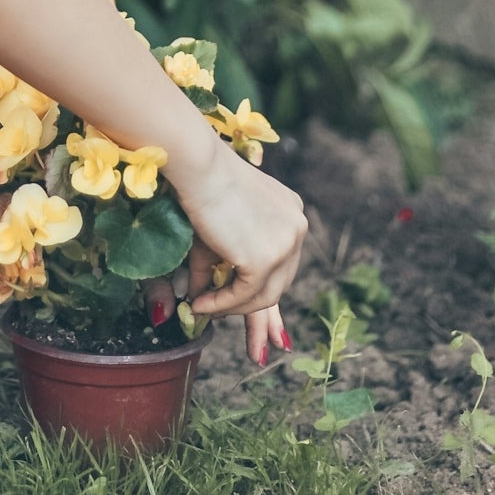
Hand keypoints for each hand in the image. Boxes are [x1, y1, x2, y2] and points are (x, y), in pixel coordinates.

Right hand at [145, 140, 306, 361]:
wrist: (197, 166)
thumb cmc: (197, 187)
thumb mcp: (212, 233)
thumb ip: (214, 269)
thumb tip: (200, 302)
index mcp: (289, 213)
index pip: (282, 262)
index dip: (266, 293)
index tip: (265, 328)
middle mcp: (296, 226)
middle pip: (279, 281)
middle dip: (251, 306)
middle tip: (224, 319)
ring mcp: (286, 242)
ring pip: (265, 293)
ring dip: (233, 307)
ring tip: (204, 308)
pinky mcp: (267, 257)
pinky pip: (246, 294)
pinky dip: (223, 304)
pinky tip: (202, 305)